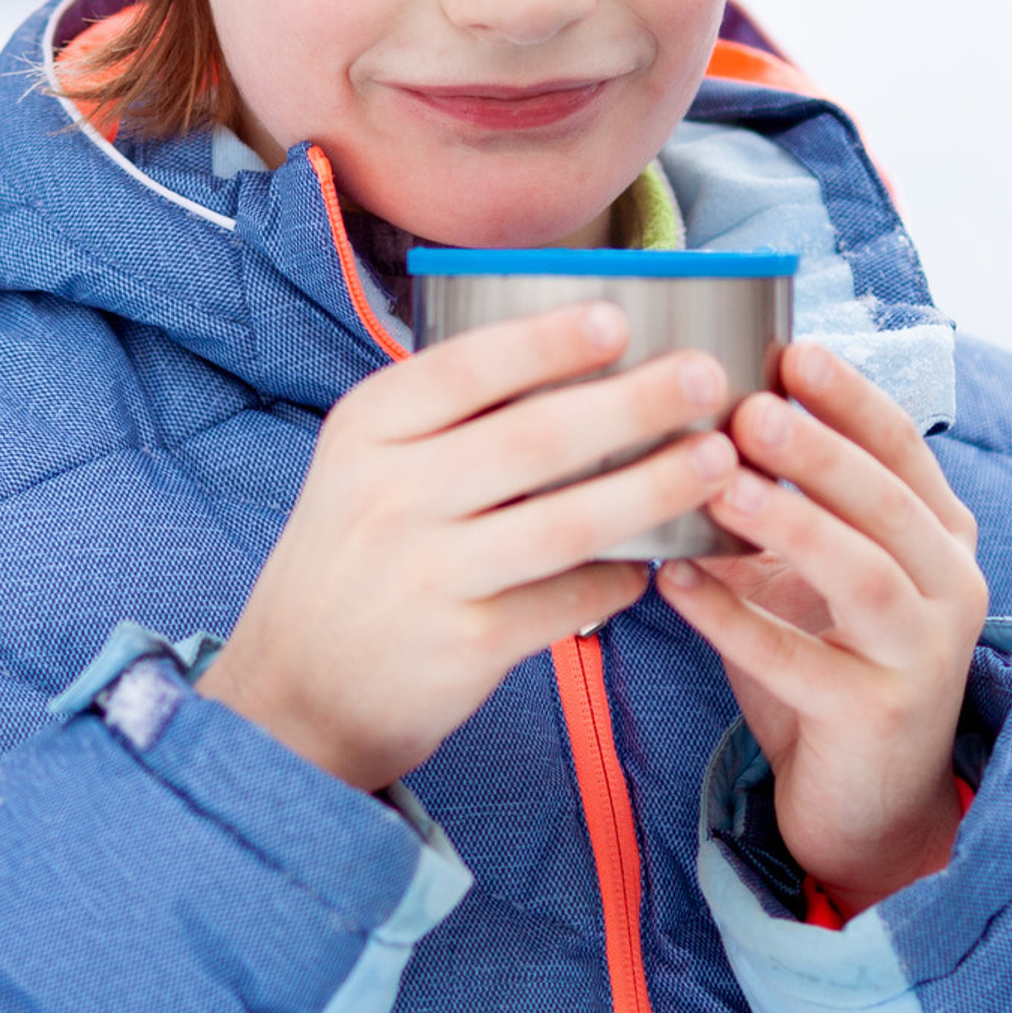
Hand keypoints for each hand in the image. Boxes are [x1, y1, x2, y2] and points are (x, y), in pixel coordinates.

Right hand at [202, 306, 734, 790]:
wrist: (293, 695)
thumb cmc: (354, 562)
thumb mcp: (365, 470)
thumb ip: (445, 421)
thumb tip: (577, 362)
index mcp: (366, 431)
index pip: (464, 367)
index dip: (547, 341)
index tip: (619, 317)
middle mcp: (389, 495)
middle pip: (532, 437)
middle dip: (633, 402)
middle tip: (705, 378)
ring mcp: (426, 574)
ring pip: (565, 521)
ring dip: (653, 487)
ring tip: (717, 460)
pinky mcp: (464, 644)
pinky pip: (566, 600)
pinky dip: (619, 580)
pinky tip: (656, 565)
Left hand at [657, 340, 988, 912]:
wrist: (867, 805)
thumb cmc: (829, 665)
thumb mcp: (810, 575)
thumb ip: (777, 508)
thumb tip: (693, 423)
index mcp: (941, 536)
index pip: (904, 448)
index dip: (850, 397)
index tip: (792, 350)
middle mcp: (951, 587)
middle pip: (887, 503)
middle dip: (818, 449)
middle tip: (749, 405)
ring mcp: (923, 656)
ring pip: (862, 576)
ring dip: (790, 523)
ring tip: (720, 484)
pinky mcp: (878, 717)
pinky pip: (801, 661)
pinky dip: (735, 620)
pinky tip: (677, 585)